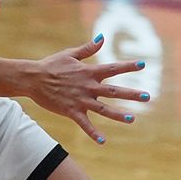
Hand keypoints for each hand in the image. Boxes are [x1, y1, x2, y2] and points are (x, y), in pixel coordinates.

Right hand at [27, 35, 147, 143]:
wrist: (33, 78)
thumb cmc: (51, 65)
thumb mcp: (69, 54)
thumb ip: (87, 48)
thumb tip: (102, 38)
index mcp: (88, 72)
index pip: (113, 68)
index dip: (128, 66)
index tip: (143, 64)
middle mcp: (88, 86)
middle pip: (114, 91)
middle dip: (131, 94)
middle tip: (147, 96)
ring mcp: (80, 100)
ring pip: (103, 109)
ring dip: (118, 114)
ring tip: (132, 119)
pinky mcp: (71, 111)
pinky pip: (84, 124)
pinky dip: (93, 132)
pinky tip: (103, 141)